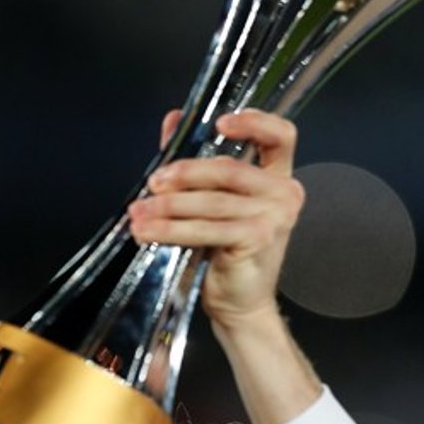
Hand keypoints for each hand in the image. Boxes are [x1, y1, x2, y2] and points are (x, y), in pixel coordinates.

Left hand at [127, 109, 303, 334]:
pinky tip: (148, 232)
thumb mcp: (211, 201)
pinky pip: (207, 227)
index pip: (280, 136)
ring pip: (212, 200)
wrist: (239, 303)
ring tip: (139, 213)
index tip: (219, 123)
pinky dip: (172, 229)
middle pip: (229, 168)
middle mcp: (284, 193)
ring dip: (168, 206)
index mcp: (278, 177)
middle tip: (152, 183)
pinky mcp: (258, 239)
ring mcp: (275, 216)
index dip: (254, 121)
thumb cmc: (225, 254)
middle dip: (184, 173)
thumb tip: (174, 119)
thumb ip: (196, 159)